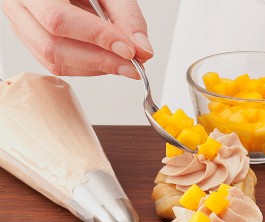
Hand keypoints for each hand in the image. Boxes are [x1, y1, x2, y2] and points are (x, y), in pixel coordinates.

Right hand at [2, 0, 153, 78]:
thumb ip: (126, 15)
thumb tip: (142, 50)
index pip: (58, 19)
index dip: (97, 38)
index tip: (130, 51)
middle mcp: (19, 6)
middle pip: (53, 47)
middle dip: (100, 61)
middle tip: (133, 66)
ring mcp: (22, 26)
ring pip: (54, 61)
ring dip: (95, 68)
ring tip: (124, 64)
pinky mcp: (33, 41)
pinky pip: (57, 64)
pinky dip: (88, 67)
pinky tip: (107, 60)